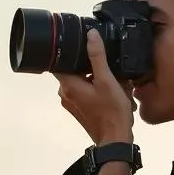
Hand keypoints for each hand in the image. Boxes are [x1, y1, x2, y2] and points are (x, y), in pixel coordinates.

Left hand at [54, 28, 134, 145]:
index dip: (67, 51)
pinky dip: (92, 86)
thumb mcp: (107, 80)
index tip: (78, 43)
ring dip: (91, 76)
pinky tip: (107, 87)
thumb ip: (97, 56)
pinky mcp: (79, 109)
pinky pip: (82, 91)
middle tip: (101, 61)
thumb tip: (90, 35)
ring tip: (108, 76)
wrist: (115, 139)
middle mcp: (65, 94)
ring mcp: (71, 103)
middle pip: (69, 70)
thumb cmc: (111, 111)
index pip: (58, 61)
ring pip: (78, 80)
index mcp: (68, 85)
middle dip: (85, 64)